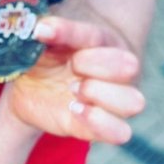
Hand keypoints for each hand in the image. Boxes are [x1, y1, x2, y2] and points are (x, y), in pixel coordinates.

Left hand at [6, 17, 144, 144]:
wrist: (29, 88)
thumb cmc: (42, 55)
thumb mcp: (37, 41)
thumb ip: (41, 33)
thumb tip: (40, 29)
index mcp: (99, 41)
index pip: (93, 34)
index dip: (67, 32)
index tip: (41, 32)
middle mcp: (114, 70)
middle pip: (129, 66)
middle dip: (95, 65)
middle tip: (70, 66)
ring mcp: (112, 101)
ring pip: (134, 102)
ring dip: (101, 95)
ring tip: (73, 90)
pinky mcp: (100, 127)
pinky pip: (121, 133)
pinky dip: (99, 123)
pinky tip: (74, 110)